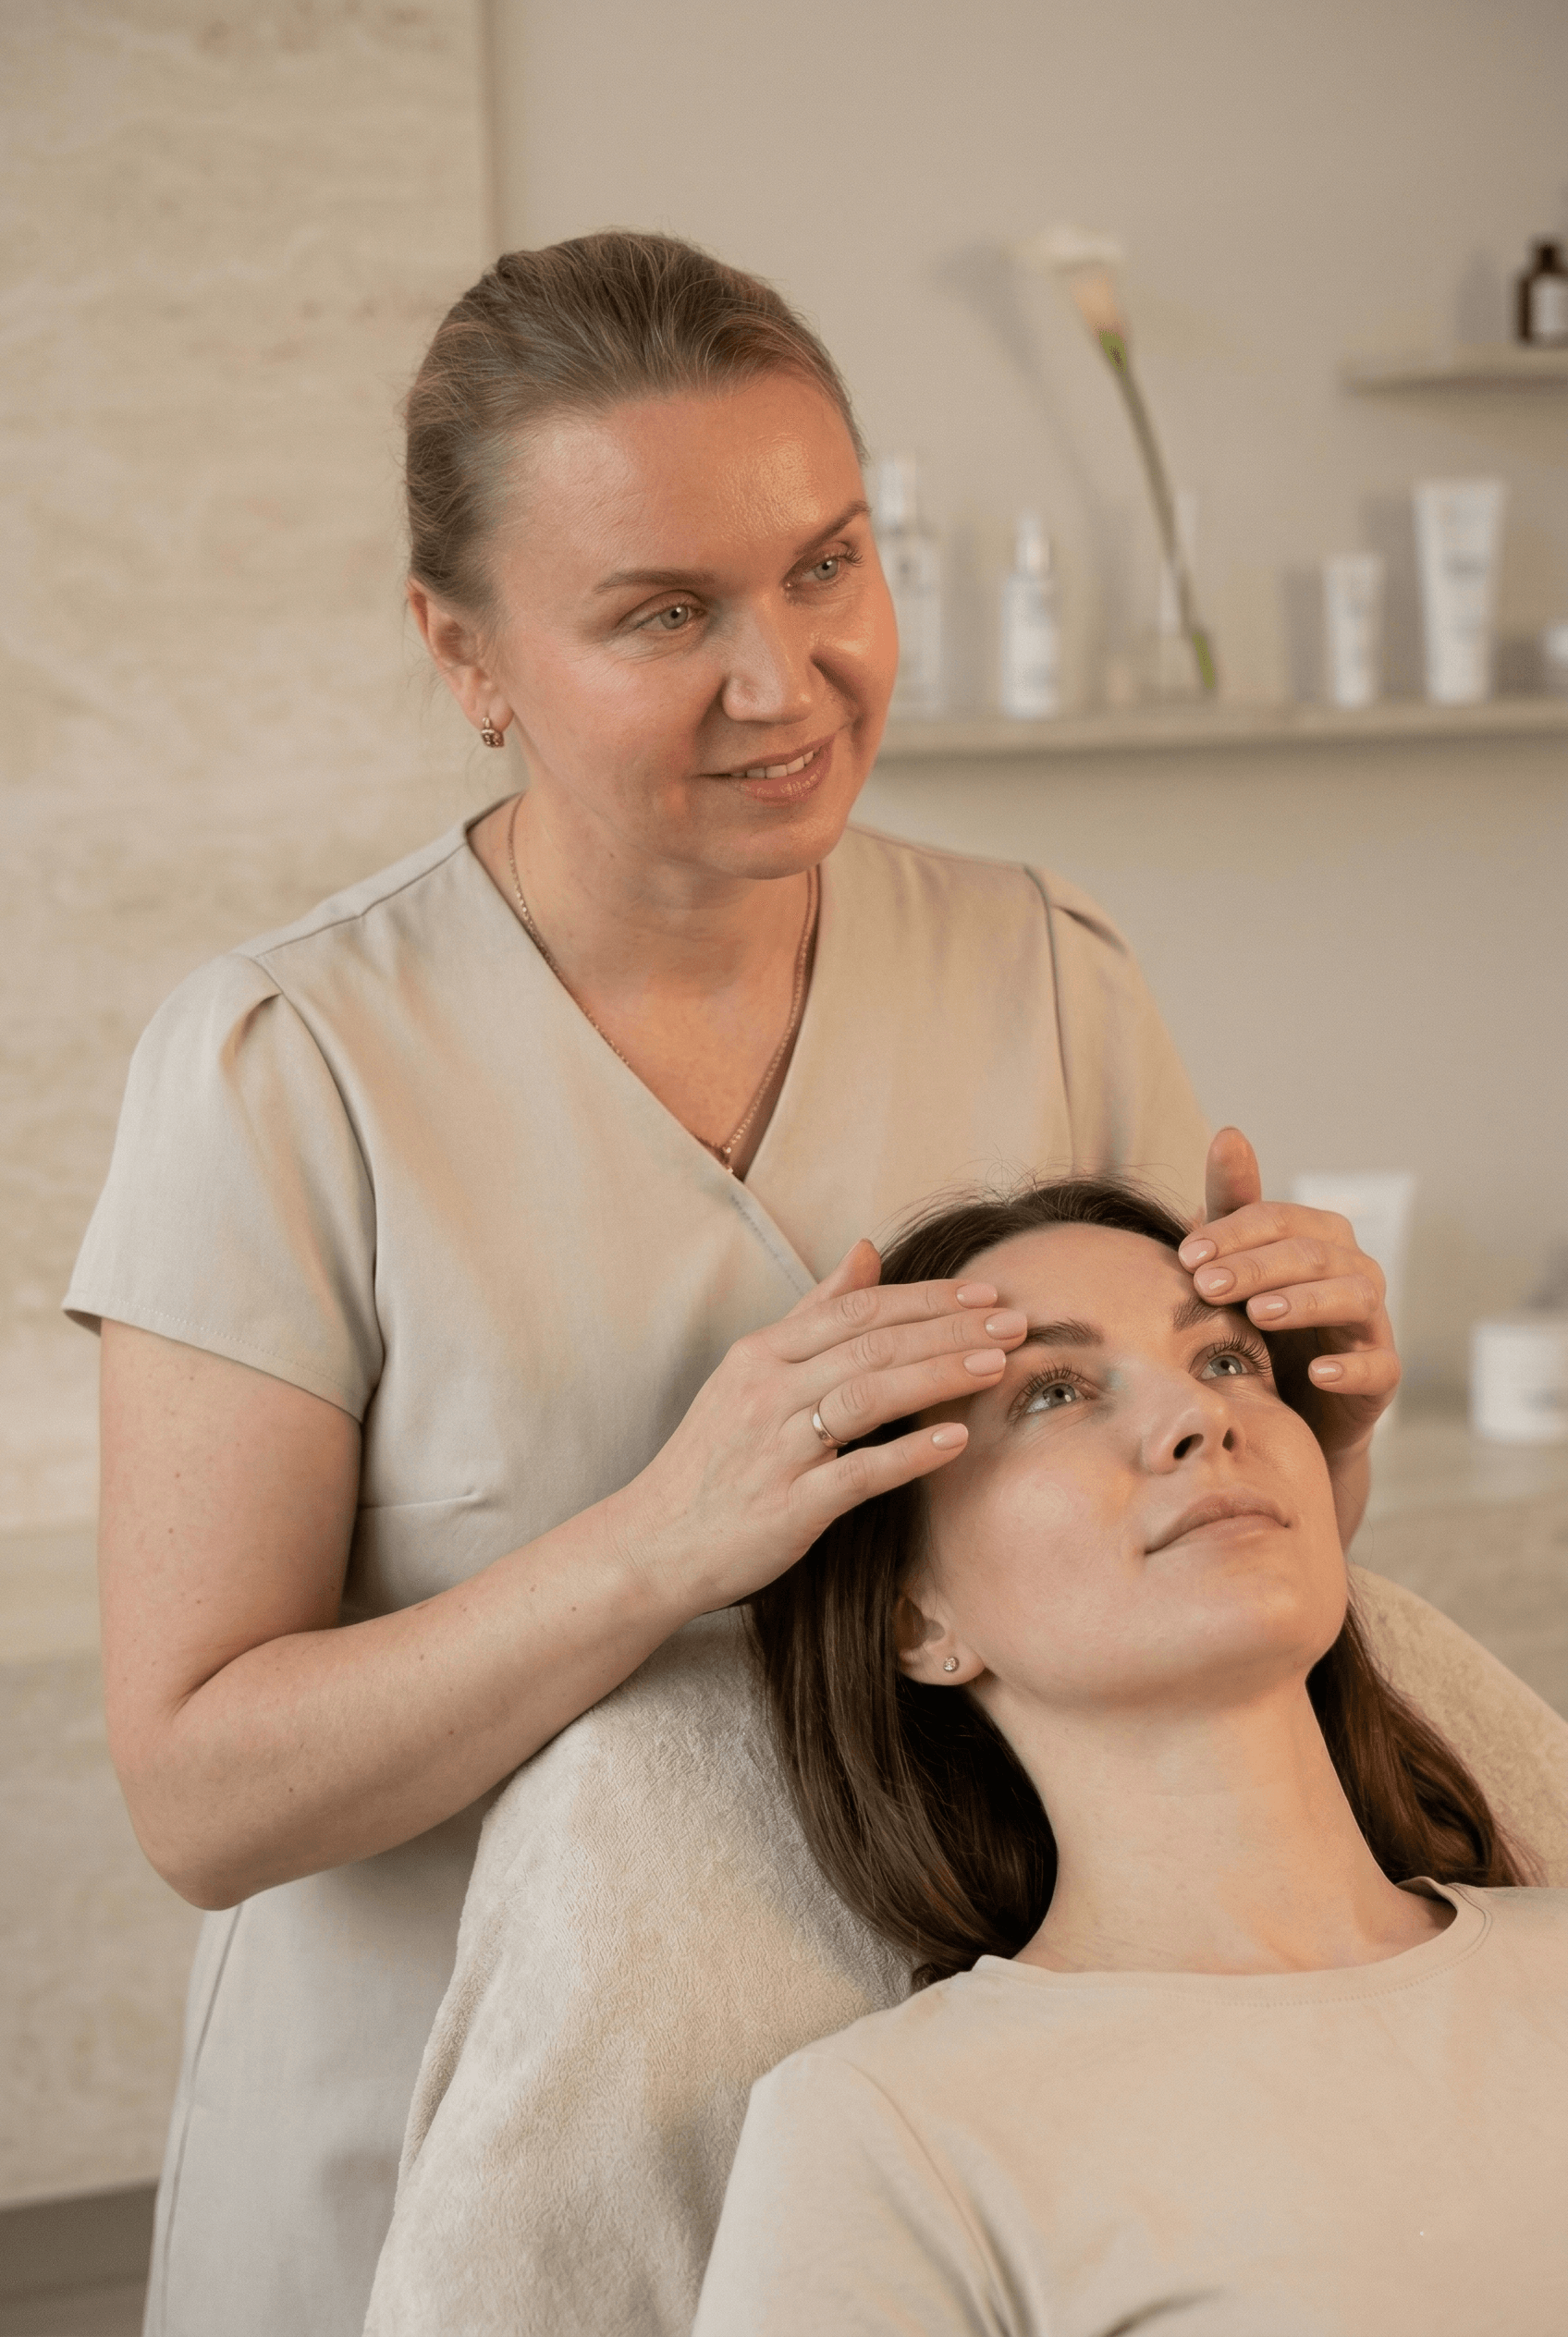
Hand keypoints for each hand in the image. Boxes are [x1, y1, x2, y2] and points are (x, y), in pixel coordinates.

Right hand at [612, 1240, 1027, 1615]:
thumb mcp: (751, 1373)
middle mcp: (766, 1392)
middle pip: (871, 1345)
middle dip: (950, 1331)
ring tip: (998, 1367)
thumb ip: (811, 1313)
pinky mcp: (789, 1507)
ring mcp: (776, 1449)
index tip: (986, 1294)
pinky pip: (857, 1474)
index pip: (856, 1309)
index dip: (926, 1298)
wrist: (653, 1543)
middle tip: (1016, 1322)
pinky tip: (955, 1440)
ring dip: (938, 1377)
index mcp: (760, 1354)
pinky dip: (908, 1454)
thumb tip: (866, 1250)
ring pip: (868, 1396)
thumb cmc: (713, 1458)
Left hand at [1178, 1129, 1399, 1525]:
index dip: (1233, 1232)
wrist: (1291, 1408)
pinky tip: (1316, 1372)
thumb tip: (1228, 1134)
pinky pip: (1379, 1366)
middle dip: (1256, 1266)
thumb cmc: (1262, 1322)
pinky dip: (1350, 1367)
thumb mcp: (1239, 1263)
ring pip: (1353, 1297)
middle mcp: (1354, 1270)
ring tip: (1258, 1314)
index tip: (1185, 1255)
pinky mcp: (1383, 1375)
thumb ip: (1234, 1205)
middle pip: (1311, 1253)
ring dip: (1304, 1303)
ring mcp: (1373, 1322)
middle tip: (1206, 1285)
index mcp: (1319, 1237)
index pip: (1278, 1220)